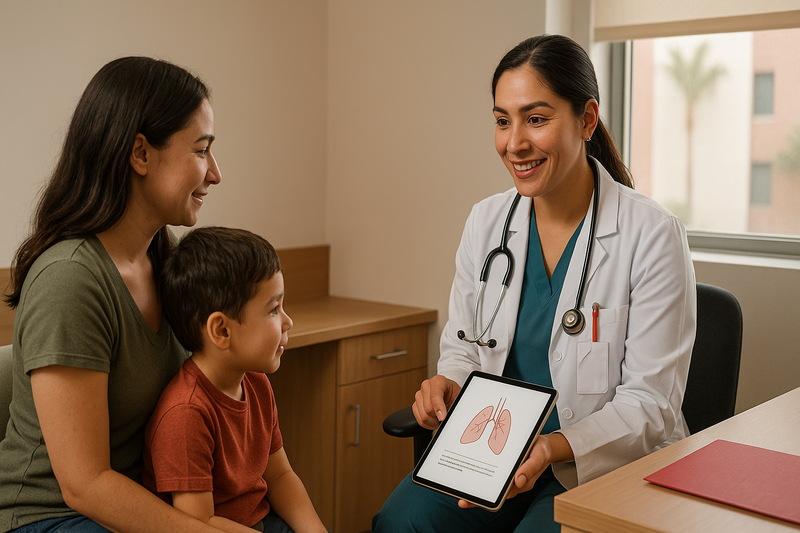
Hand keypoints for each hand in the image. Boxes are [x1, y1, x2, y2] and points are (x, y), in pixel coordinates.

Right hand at [411, 375, 460, 429]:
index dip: (438, 408)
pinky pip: (420, 420)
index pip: (435, 395)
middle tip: (445, 417)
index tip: (443, 417)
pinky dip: (428, 424)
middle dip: (438, 417)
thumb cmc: (454, 395)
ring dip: (433, 421)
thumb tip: (447, 417)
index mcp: (438, 381)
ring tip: (440, 418)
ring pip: (423, 416)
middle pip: (428, 408)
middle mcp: (426, 386)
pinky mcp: (415, 405)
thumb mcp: (459, 398)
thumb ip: (454, 405)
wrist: (450, 395)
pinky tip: (435, 419)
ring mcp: (419, 395)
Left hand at [457, 433, 572, 507]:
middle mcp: (513, 483)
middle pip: (495, 493)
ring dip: (477, 488)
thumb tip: (518, 481)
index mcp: (522, 482)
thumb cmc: (541, 450)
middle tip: (462, 501)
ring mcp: (509, 478)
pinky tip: (468, 475)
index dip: (489, 499)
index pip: (504, 494)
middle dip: (479, 498)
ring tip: (459, 491)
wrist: (546, 445)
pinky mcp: (505, 471)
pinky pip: (493, 476)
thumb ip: (530, 468)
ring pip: (492, 486)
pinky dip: (481, 477)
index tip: (475, 501)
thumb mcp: (539, 456)